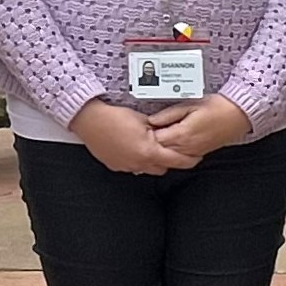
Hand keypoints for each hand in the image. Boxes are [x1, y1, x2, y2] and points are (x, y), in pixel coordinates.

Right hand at [72, 98, 196, 174]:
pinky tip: (133, 147)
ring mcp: (126, 166)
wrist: (90, 119)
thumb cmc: (114, 116)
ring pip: (147, 169)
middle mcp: (138, 163)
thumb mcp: (144, 119)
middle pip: (163, 168)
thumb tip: (168, 133)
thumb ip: (159, 129)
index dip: (189, 159)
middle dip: (169, 159)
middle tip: (171, 148)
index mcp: (149, 151)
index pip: (177, 161)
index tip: (196, 156)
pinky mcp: (116, 166)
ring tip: (150, 146)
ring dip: (152, 161)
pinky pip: (132, 166)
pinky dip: (137, 160)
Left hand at [145, 94, 252, 158]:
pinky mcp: (199, 153)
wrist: (237, 115)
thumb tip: (152, 120)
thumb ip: (169, 114)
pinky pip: (181, 158)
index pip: (155, 139)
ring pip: (170, 157)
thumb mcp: (190, 104)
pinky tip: (172, 143)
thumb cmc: (217, 107)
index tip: (144, 127)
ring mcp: (193, 152)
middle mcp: (187, 147)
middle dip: (153, 143)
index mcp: (182, 134)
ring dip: (163, 149)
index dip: (147, 133)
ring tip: (159, 138)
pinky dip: (174, 152)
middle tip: (148, 133)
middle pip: (161, 151)